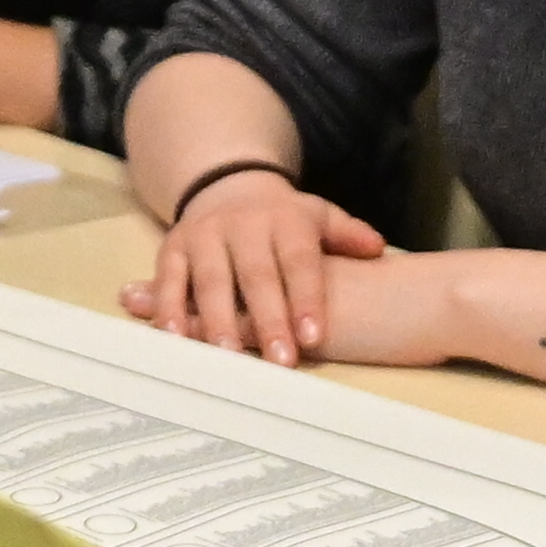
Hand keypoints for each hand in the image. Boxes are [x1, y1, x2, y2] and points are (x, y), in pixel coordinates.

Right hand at [122, 169, 379, 361]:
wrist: (228, 186)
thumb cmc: (282, 219)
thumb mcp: (318, 216)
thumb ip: (347, 234)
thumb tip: (377, 249)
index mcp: (284, 220)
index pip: (300, 261)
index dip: (307, 299)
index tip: (313, 337)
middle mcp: (242, 225)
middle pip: (257, 275)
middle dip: (267, 319)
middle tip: (280, 360)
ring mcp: (204, 235)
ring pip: (211, 279)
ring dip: (217, 319)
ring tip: (227, 354)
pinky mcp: (173, 247)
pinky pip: (168, 279)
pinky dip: (169, 307)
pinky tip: (175, 336)